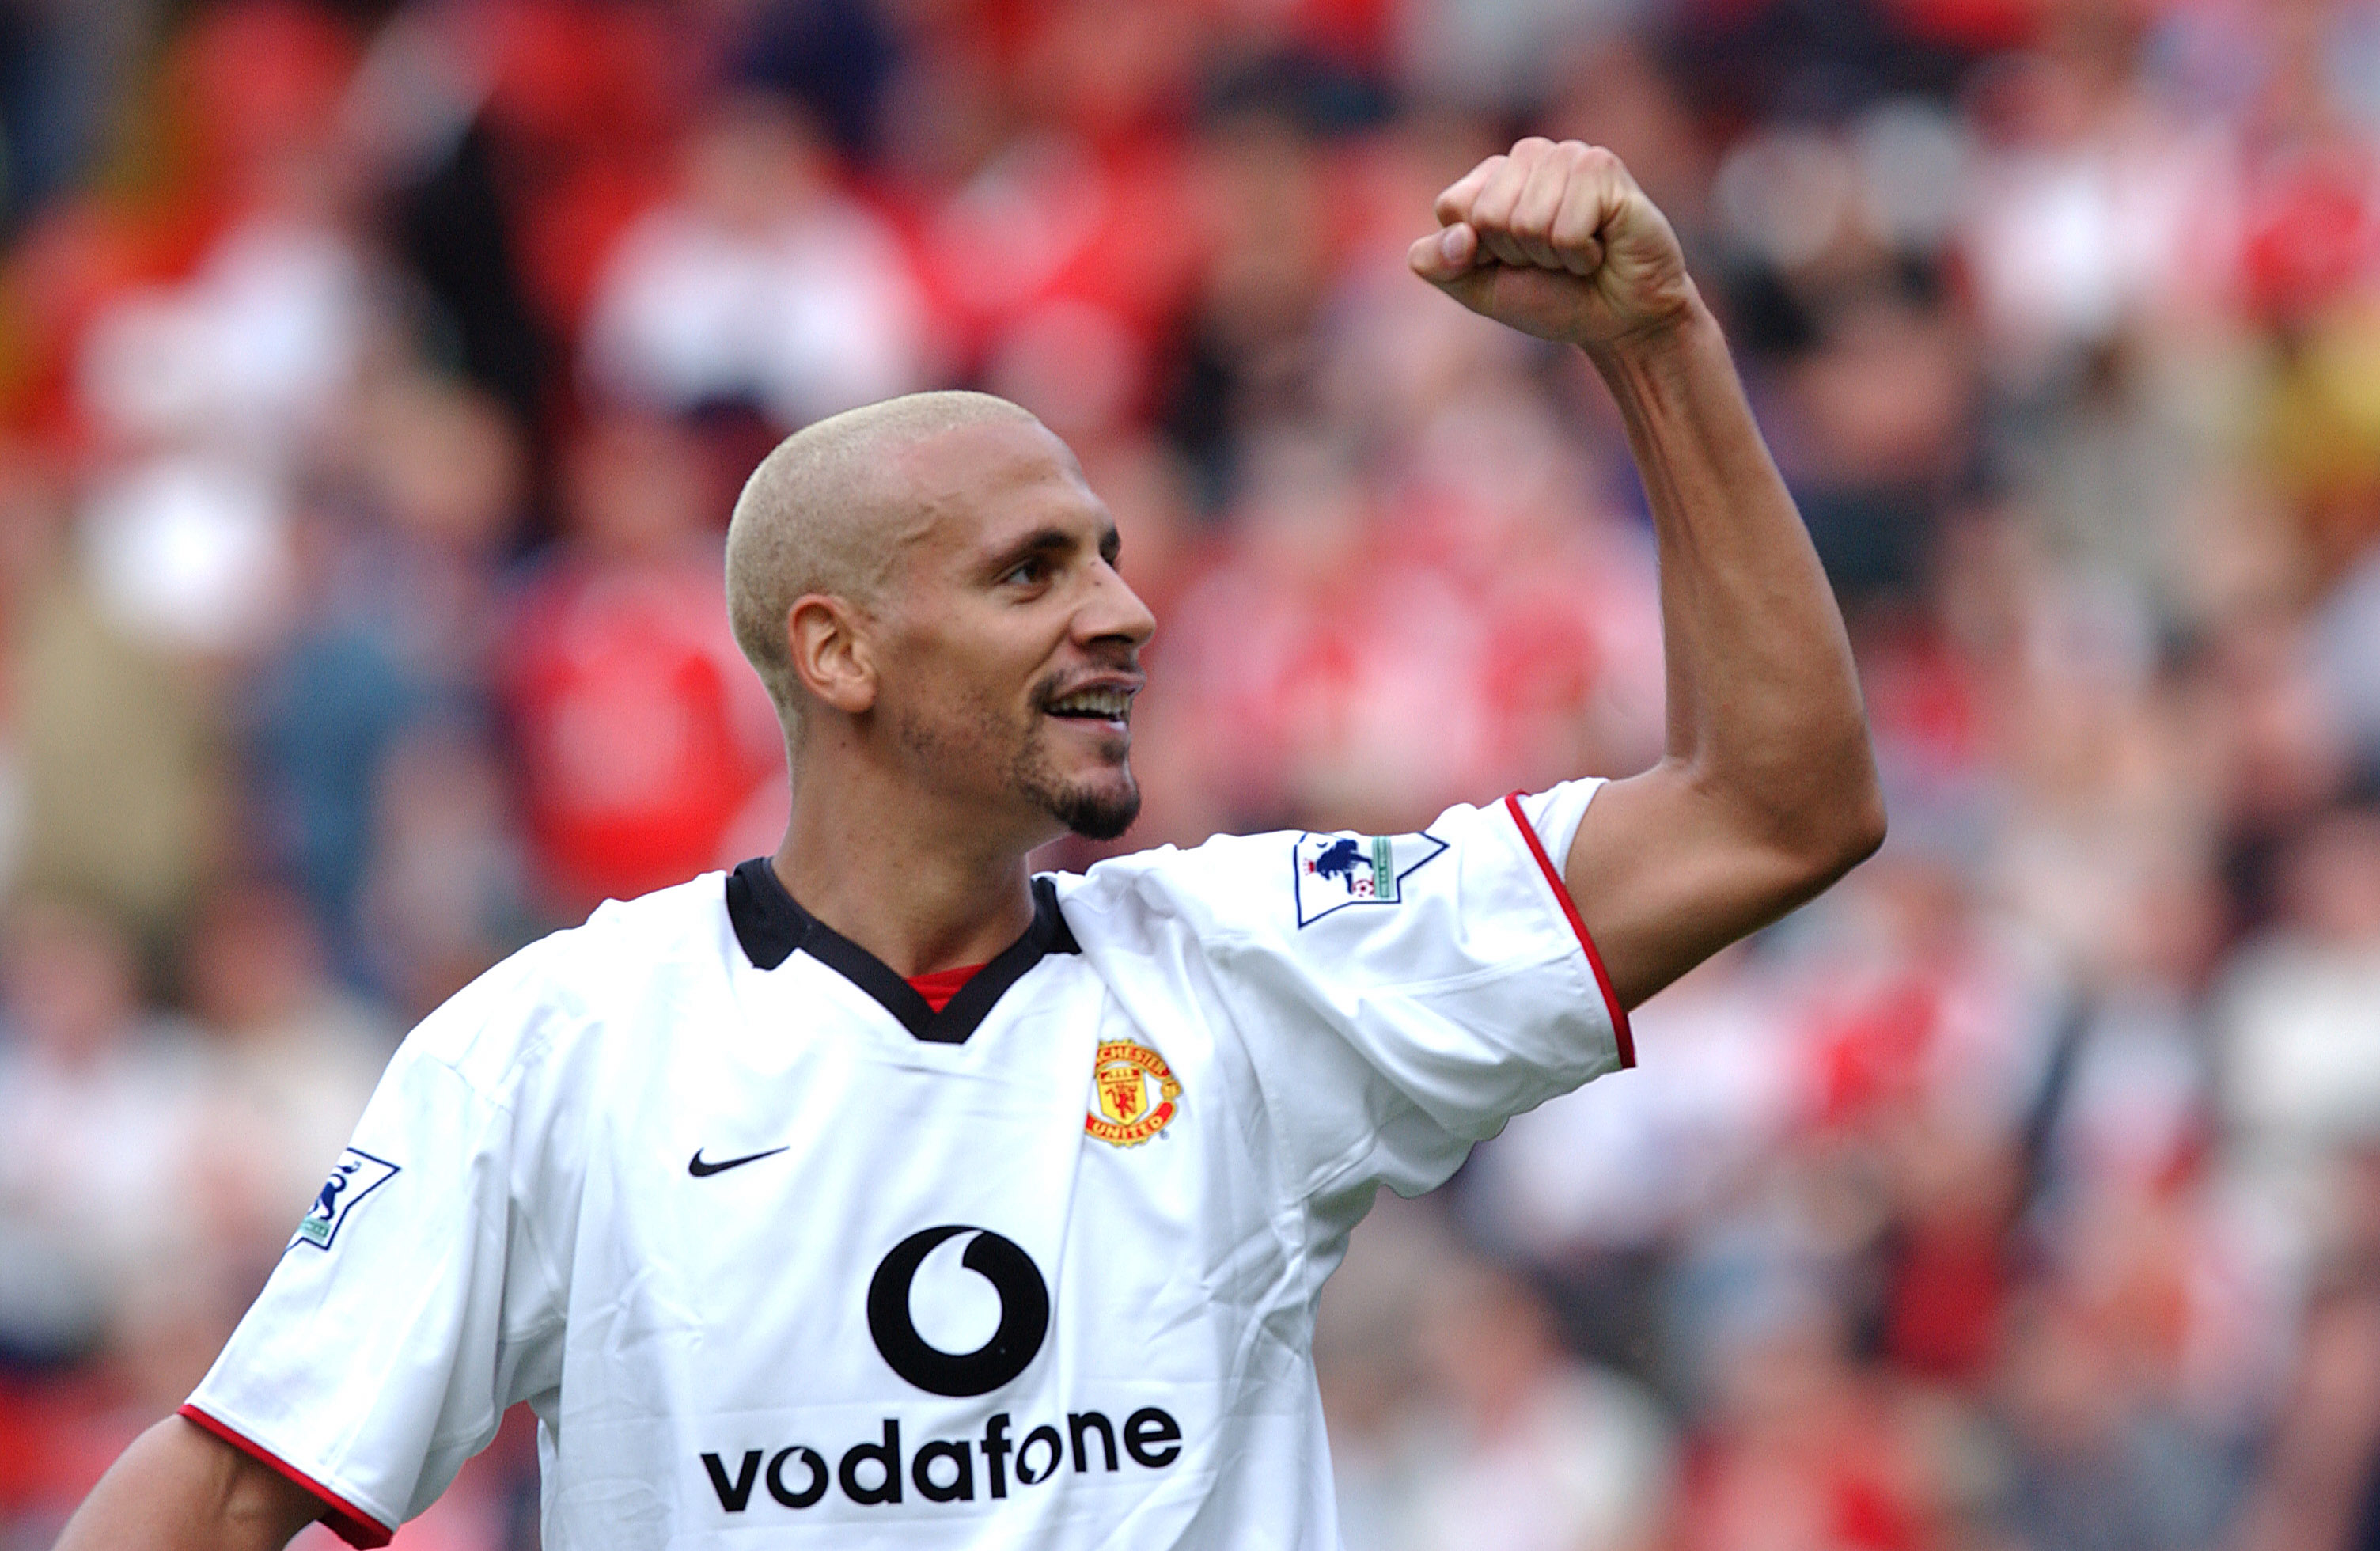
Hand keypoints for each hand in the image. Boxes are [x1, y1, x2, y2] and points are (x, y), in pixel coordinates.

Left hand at [1408, 138, 1695, 350]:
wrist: (1620, 320)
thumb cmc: (1554, 300)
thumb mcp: (1482, 291)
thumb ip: (1442, 267)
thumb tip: (1451, 238)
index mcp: (1490, 180)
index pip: (1453, 207)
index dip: (1478, 253)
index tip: (1511, 263)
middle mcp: (1527, 158)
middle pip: (1489, 214)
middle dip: (1519, 255)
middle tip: (1552, 261)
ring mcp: (1566, 156)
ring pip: (1528, 220)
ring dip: (1553, 257)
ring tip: (1578, 254)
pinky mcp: (1603, 167)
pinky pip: (1566, 226)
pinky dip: (1580, 254)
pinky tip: (1601, 247)